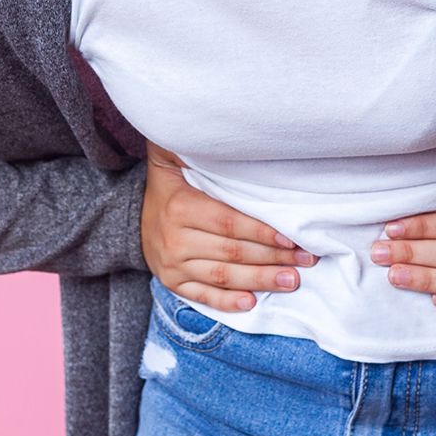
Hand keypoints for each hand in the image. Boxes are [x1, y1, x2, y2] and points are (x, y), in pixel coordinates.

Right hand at [138, 142, 313, 312]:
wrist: (131, 217)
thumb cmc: (172, 186)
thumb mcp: (175, 161)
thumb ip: (197, 150)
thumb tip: (224, 132)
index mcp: (181, 208)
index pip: (230, 224)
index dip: (262, 232)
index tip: (292, 238)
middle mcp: (175, 240)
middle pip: (232, 253)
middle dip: (273, 258)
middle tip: (304, 261)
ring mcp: (172, 265)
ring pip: (222, 277)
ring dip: (260, 280)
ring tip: (290, 280)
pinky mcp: (172, 283)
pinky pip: (202, 296)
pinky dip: (227, 302)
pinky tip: (251, 302)